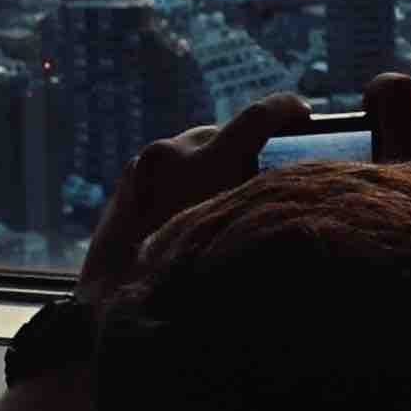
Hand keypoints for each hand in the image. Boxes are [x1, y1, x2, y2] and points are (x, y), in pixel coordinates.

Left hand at [70, 90, 312, 297]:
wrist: (106, 301)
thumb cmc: (176, 278)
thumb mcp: (232, 236)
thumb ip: (259, 202)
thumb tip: (288, 191)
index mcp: (200, 165)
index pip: (255, 118)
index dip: (286, 109)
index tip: (304, 113)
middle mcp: (169, 155)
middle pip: (222, 132)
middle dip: (247, 146)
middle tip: (266, 170)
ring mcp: (143, 165)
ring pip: (194, 149)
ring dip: (213, 164)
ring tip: (223, 197)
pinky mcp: (128, 180)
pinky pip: (168, 167)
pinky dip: (186, 178)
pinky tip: (192, 208)